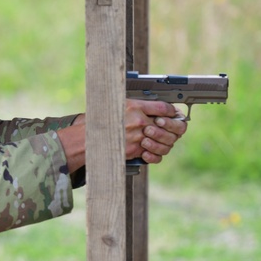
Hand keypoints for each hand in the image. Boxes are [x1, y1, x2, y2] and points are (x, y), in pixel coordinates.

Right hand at [60, 100, 187, 171]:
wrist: (87, 140)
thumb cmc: (100, 121)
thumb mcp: (118, 105)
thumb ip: (136, 106)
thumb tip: (154, 109)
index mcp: (135, 107)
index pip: (163, 107)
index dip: (171, 111)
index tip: (172, 114)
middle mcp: (138, 121)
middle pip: (167, 125)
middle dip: (172, 128)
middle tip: (170, 129)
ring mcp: (138, 137)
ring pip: (164, 141)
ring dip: (165, 142)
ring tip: (161, 140)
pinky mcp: (135, 151)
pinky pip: (154, 154)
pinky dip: (156, 154)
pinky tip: (152, 151)